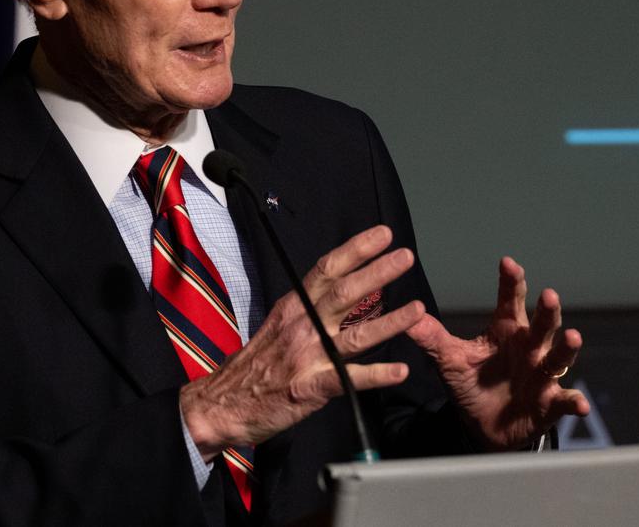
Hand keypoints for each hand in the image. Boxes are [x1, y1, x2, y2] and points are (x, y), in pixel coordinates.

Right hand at [180, 225, 425, 459]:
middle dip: (377, 272)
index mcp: (293, 308)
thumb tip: (339, 294)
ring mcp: (306, 356)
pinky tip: (399, 371)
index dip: (355, 250)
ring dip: (389, 321)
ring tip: (417, 308)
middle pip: (343, 292)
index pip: (326, 270)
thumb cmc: (254, 367)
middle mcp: (302, 326)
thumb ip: (307, 311)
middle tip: (405, 255)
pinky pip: (347, 378)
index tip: (381, 234)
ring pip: (354, 334)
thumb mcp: (277, 327)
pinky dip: (375, 375)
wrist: (221, 404)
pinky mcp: (309, 388)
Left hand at [406, 256, 590, 450]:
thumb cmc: (471, 384)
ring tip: (573, 337)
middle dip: (547, 311)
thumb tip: (408, 316)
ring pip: (558, 357)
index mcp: (506, 331)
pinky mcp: (550, 403)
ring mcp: (542, 374)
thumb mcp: (448, 360)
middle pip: (541, 325)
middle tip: (549, 295)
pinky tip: (581, 405)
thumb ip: (431, 338)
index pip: (510, 301)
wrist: (482, 426)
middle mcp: (529, 347)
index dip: (511, 282)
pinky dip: (574, 402)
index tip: (508, 263)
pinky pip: (565, 401)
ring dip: (566, 348)